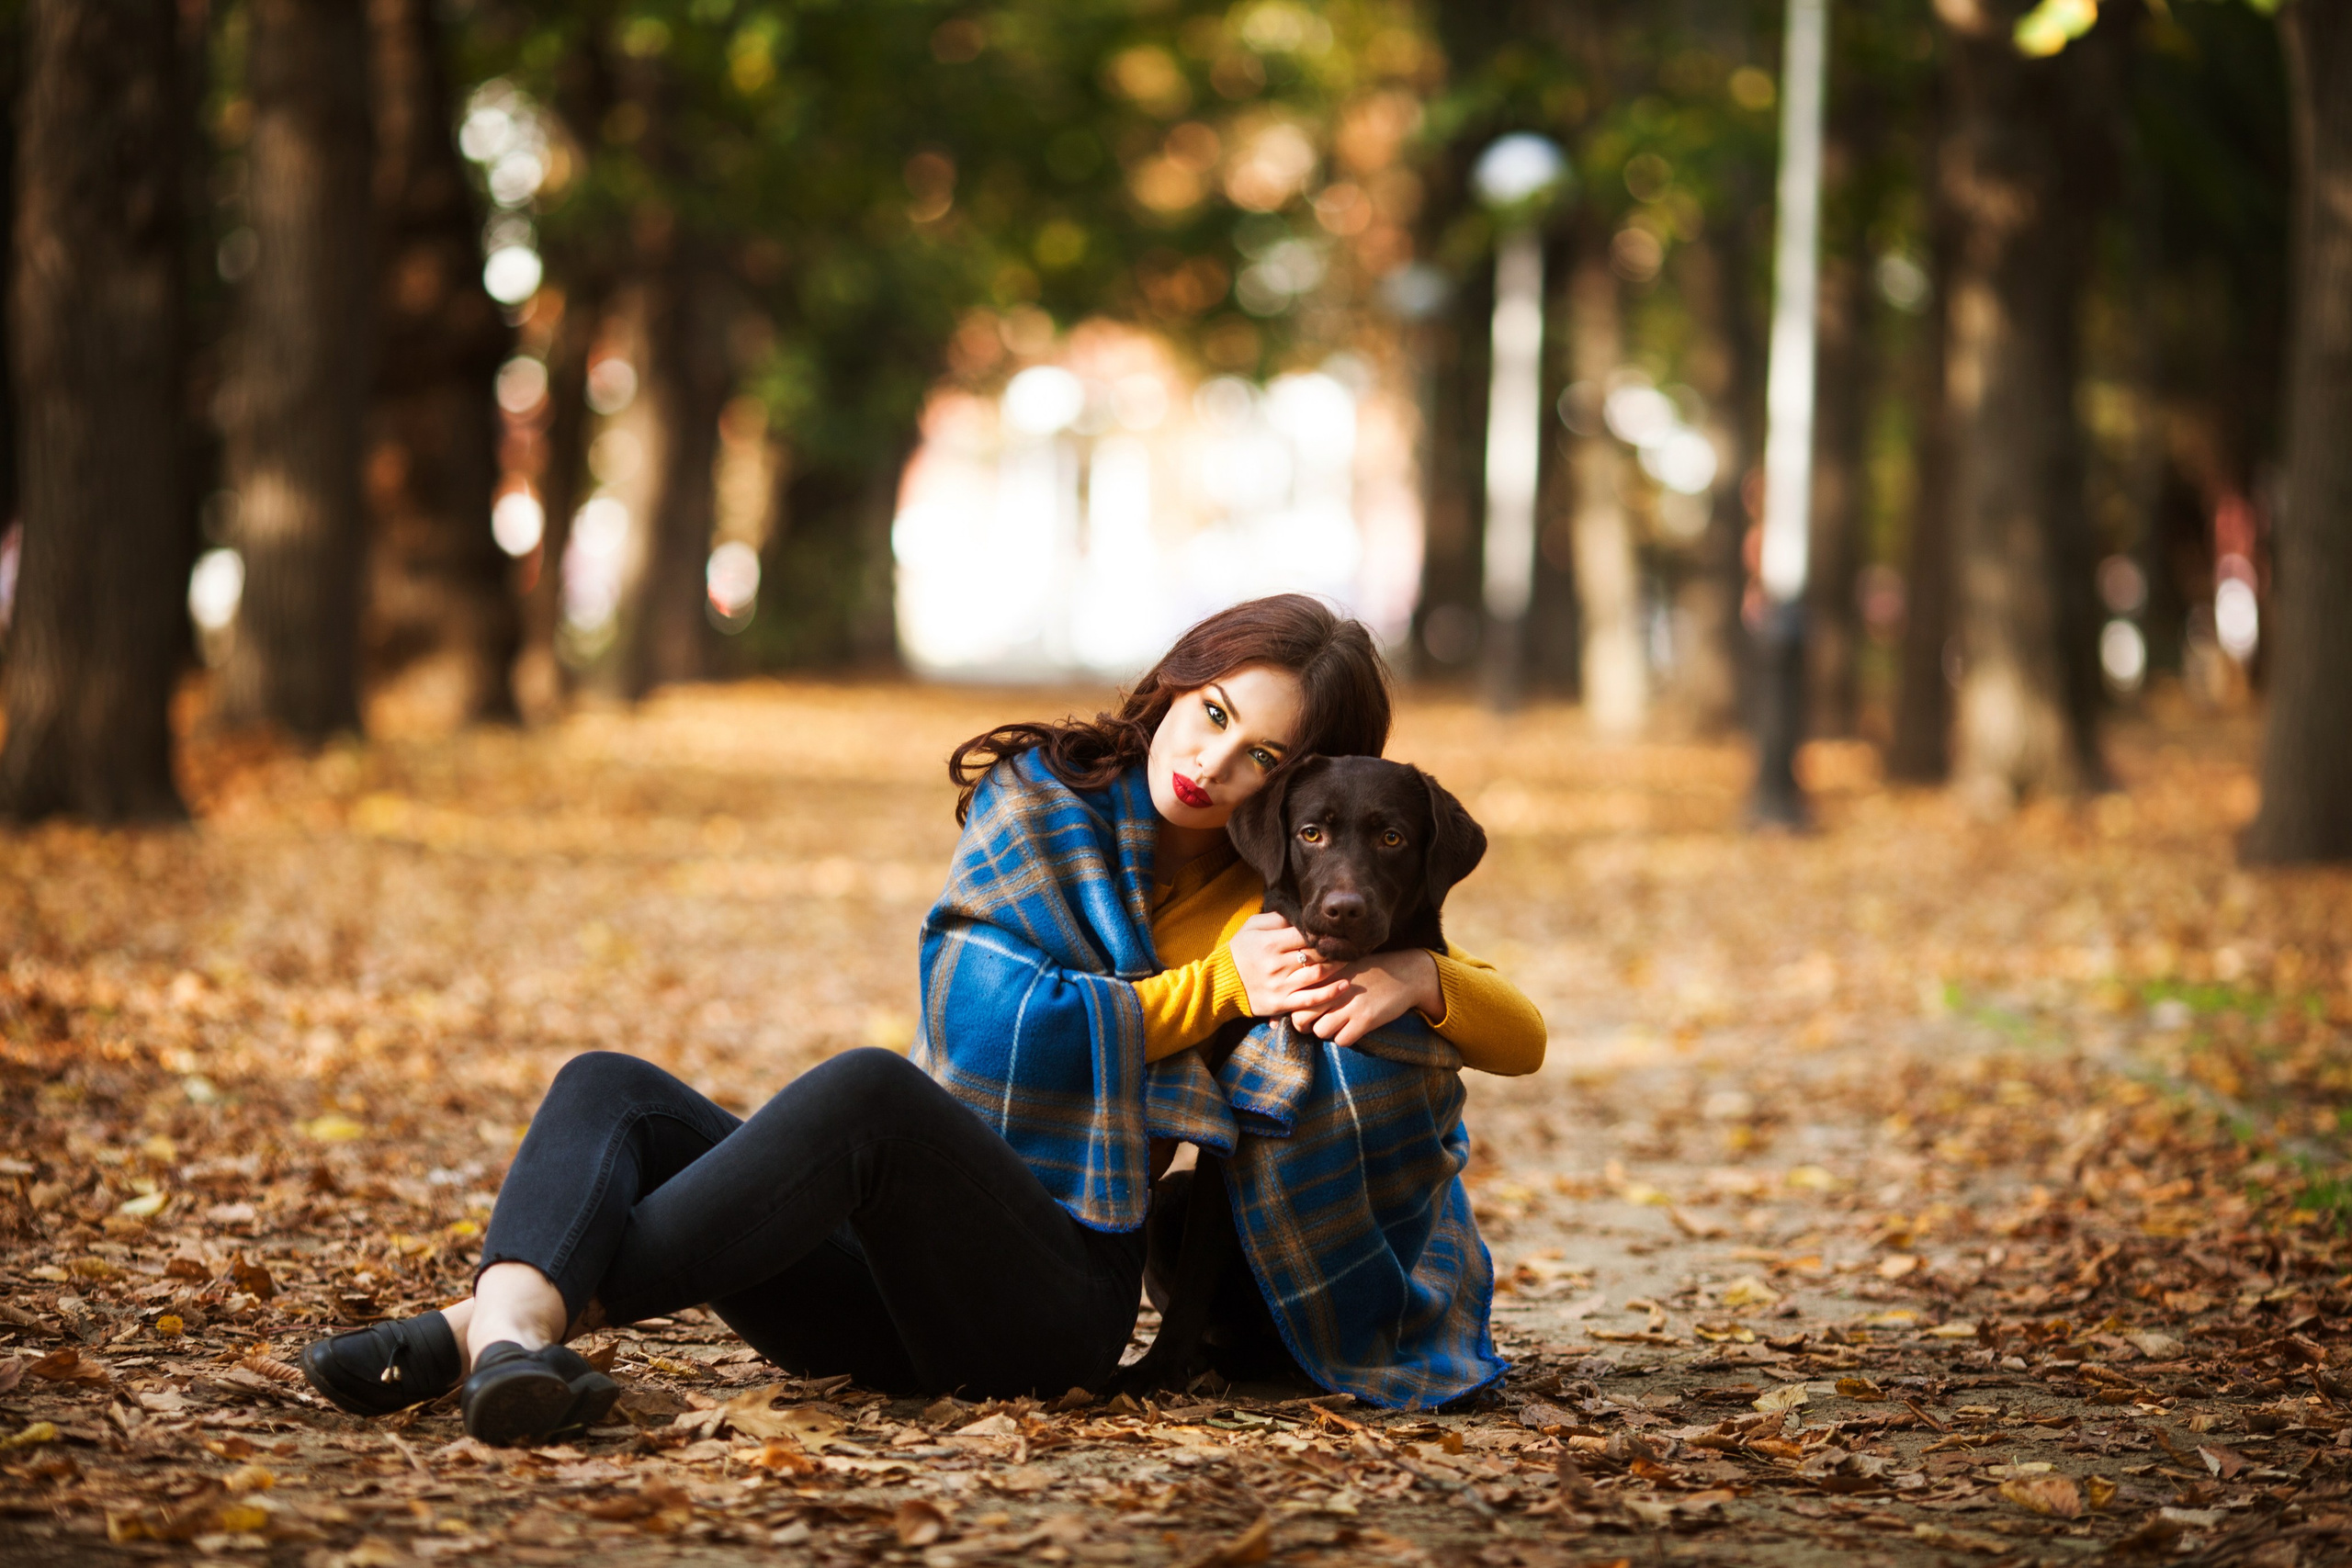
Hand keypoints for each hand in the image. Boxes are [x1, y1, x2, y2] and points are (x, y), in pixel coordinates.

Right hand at [1228, 912, 1346, 1018]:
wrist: (1221, 982)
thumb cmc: (1239, 950)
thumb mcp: (1251, 927)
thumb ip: (1276, 919)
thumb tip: (1300, 914)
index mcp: (1270, 943)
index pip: (1305, 935)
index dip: (1322, 932)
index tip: (1334, 931)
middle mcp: (1277, 964)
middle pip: (1315, 955)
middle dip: (1334, 949)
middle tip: (1349, 945)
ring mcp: (1280, 985)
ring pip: (1317, 975)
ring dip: (1337, 968)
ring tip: (1349, 961)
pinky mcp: (1282, 1003)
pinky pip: (1310, 1000)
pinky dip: (1329, 994)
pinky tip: (1344, 986)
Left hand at [1290, 949, 1440, 1048]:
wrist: (1407, 973)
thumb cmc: (1373, 970)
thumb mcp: (1344, 965)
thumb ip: (1322, 976)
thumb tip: (1297, 993)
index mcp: (1327, 973)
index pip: (1296, 995)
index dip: (1295, 1008)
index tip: (1303, 1012)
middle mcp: (1334, 989)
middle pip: (1301, 1017)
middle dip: (1305, 1025)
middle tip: (1315, 1024)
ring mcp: (1350, 1005)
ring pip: (1320, 1031)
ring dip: (1327, 1032)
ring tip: (1338, 1025)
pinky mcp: (1365, 1019)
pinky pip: (1342, 1040)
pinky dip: (1344, 1038)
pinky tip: (1353, 1029)